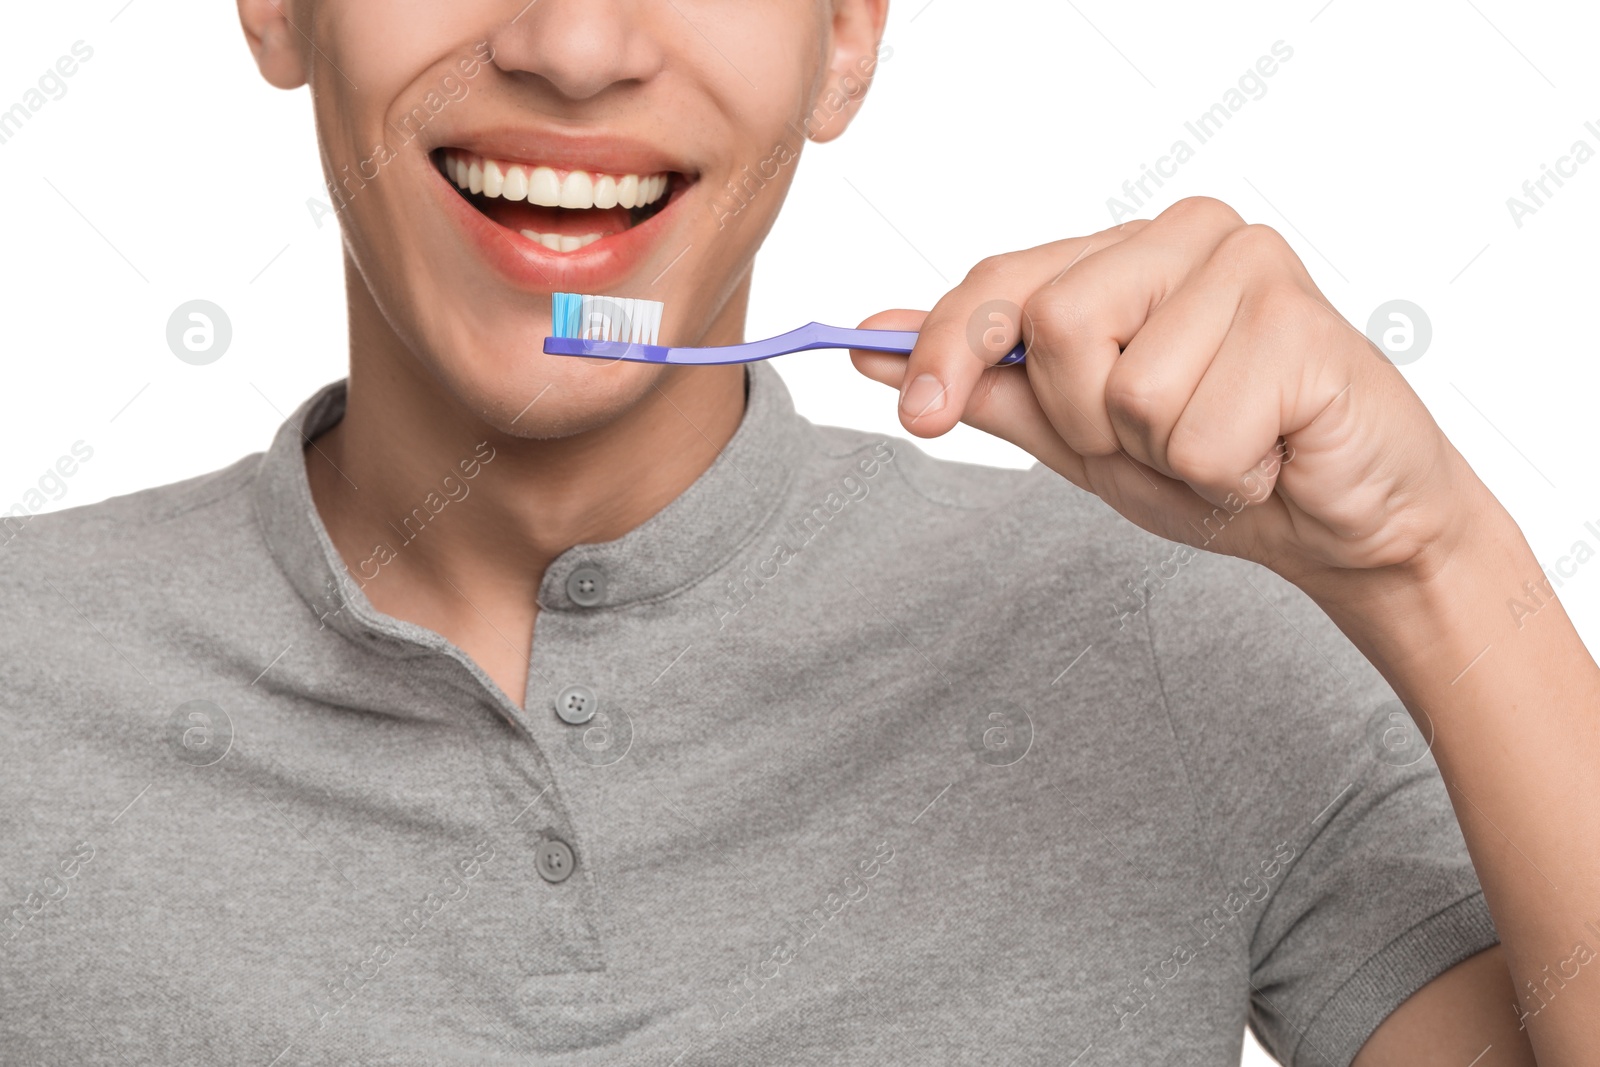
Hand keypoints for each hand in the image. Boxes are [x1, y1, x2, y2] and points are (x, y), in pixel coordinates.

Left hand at [849, 197, 1487, 587]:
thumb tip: (873, 345)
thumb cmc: (1220, 466)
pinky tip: (1269, 454)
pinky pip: (1196, 430)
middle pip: (1054, 324)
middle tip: (1156, 439)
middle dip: (1087, 419)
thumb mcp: (1081, 439)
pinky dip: (1222, 475)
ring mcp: (1250, 266)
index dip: (945, 348)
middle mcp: (1187, 235)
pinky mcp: (1302, 321)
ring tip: (1222, 444)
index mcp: (1126, 252)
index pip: (1002, 279)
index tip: (916, 412)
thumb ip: (989, 388)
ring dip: (1162, 452)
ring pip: (1125, 385)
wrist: (1344, 524)